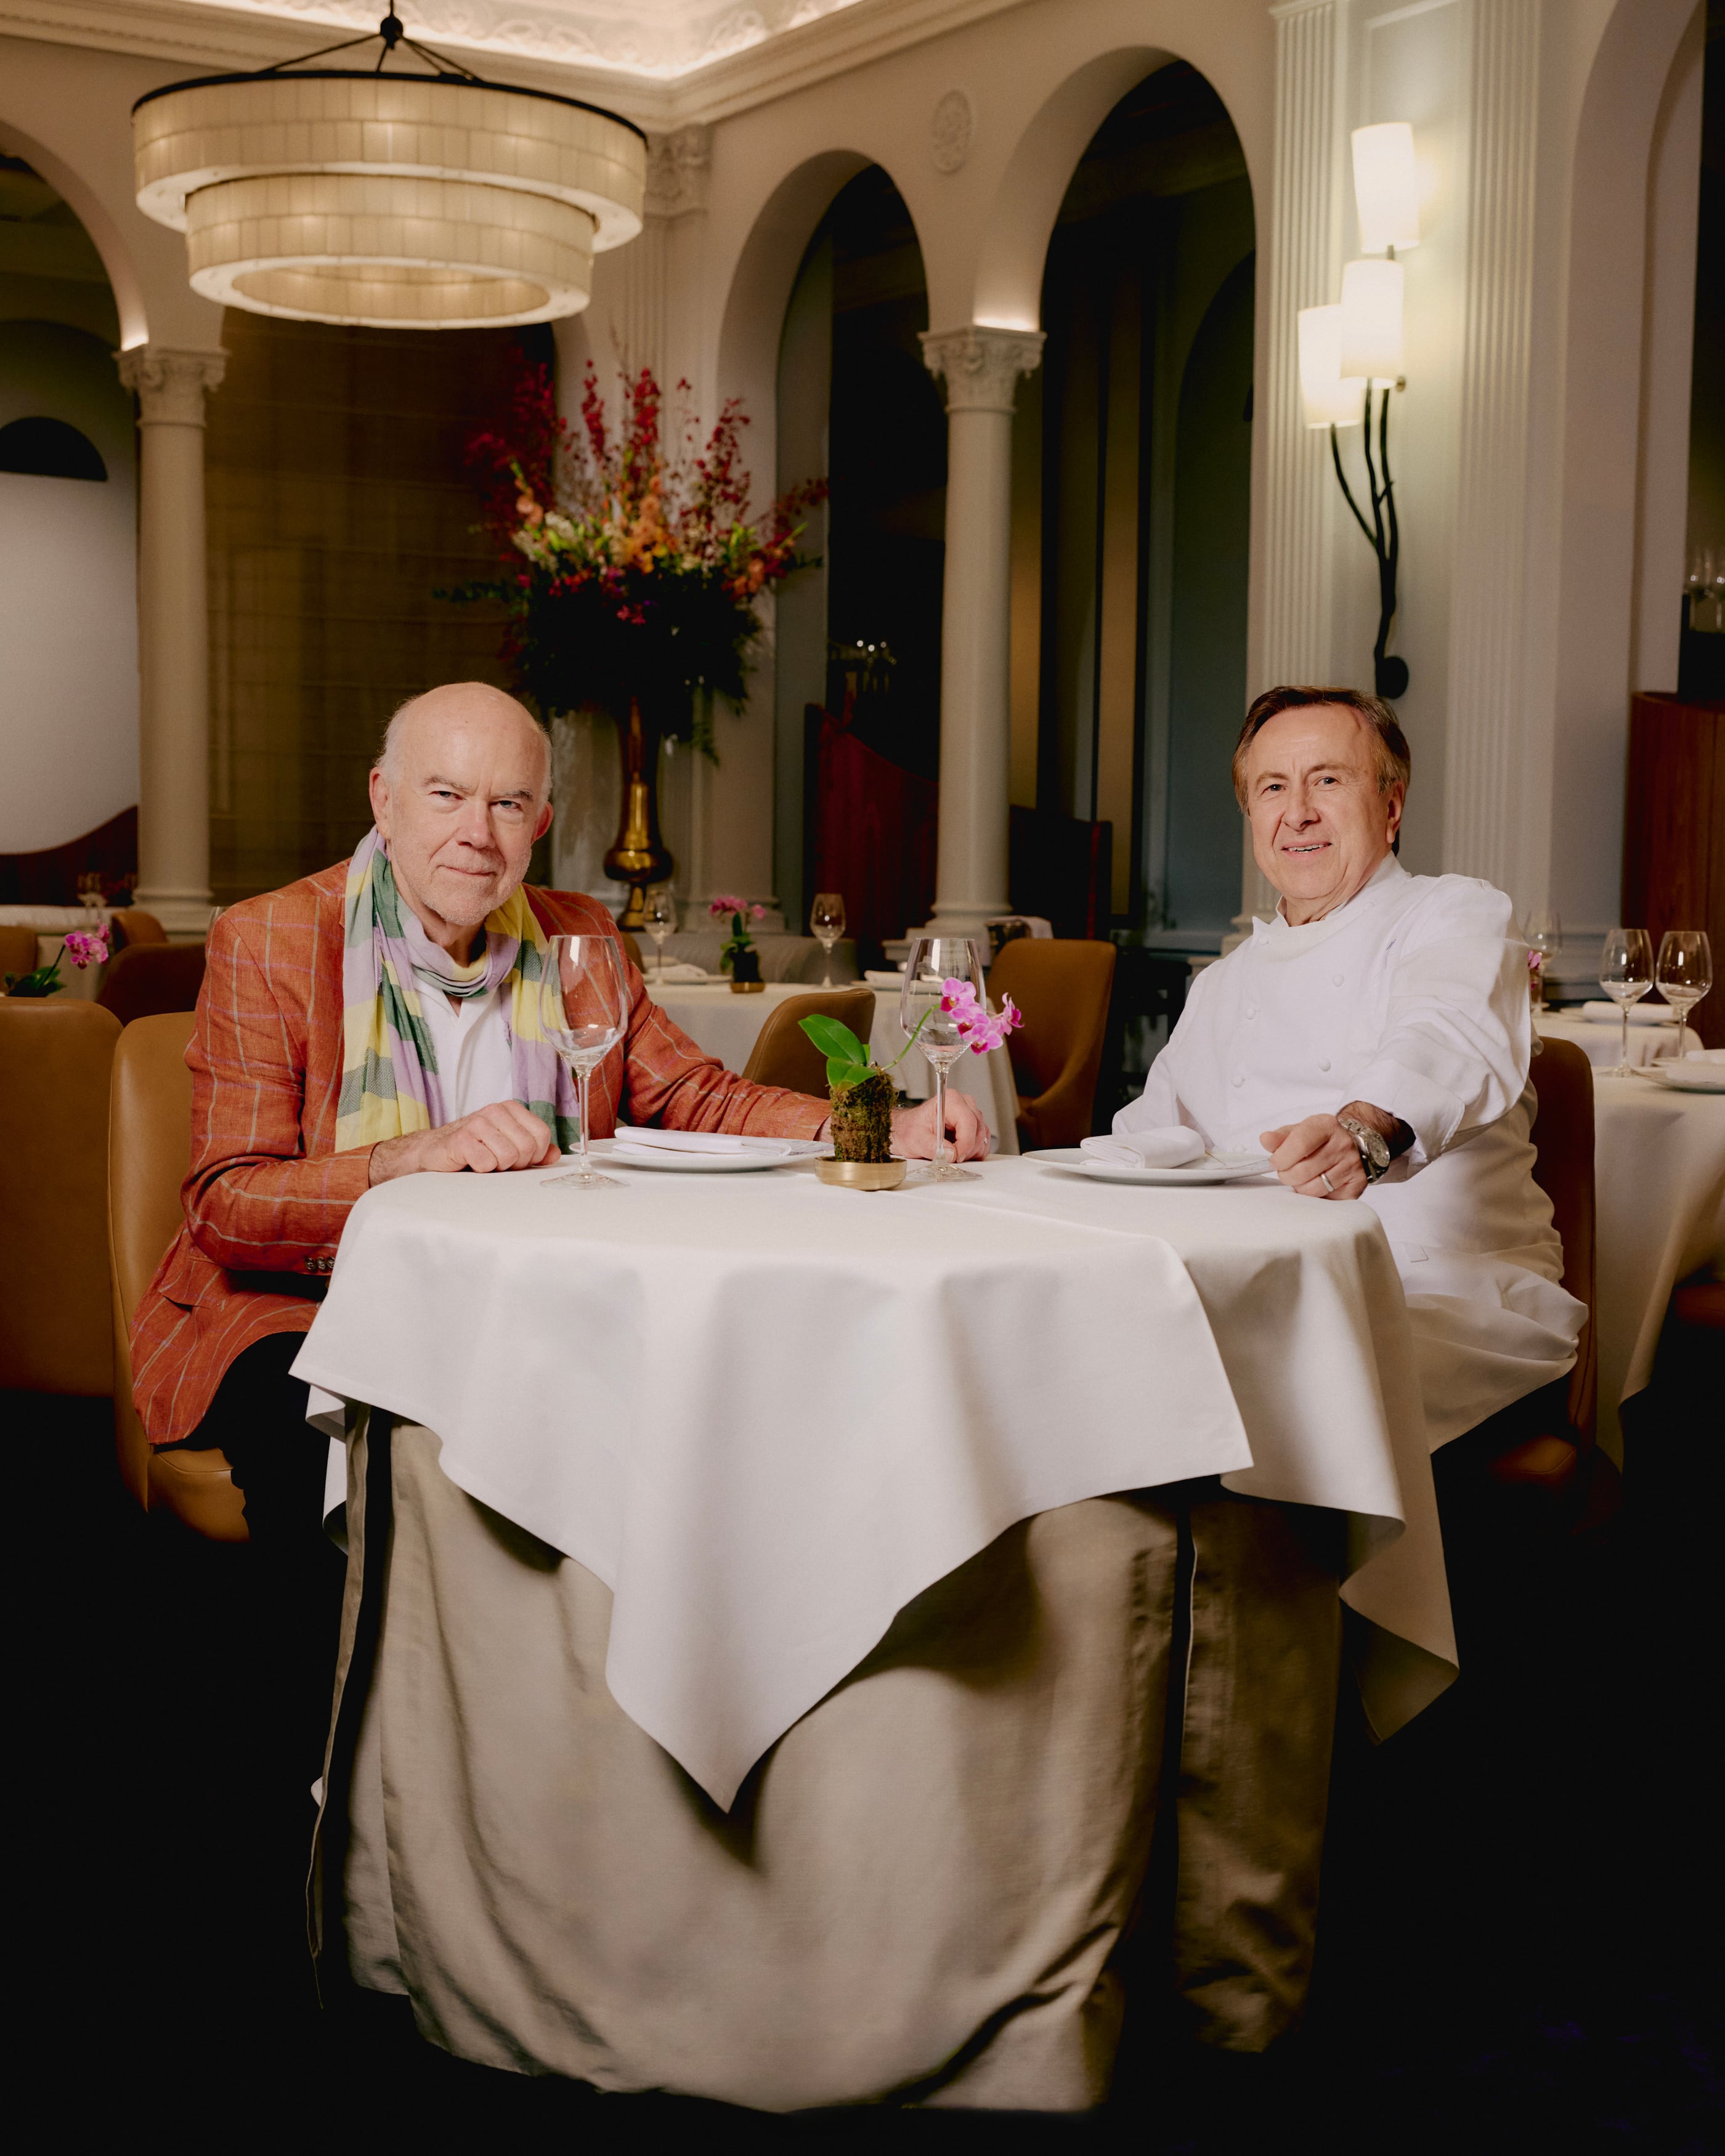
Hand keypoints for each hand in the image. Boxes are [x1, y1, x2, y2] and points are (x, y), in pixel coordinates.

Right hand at [369, 1100, 558, 1184]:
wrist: (434, 1154)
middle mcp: (495, 1111)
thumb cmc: (474, 1151)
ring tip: (483, 1161)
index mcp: (511, 1109)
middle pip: (527, 1147)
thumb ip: (534, 1151)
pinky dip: (481, 1170)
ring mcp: (478, 1122)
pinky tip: (469, 1163)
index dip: (532, 1155)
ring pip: (508, 1156)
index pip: (541, 1135)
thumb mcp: (508, 1148)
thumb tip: (555, 1154)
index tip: (516, 1159)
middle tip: (497, 1162)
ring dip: (497, 1167)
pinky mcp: (461, 1139)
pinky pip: (487, 1163)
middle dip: (515, 1164)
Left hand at [889, 1090, 990, 1161]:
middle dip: (966, 1149)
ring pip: (982, 1137)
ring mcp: (971, 1115)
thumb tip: (951, 1154)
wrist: (906, 1130)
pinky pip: (982, 1142)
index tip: (956, 1156)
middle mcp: (964, 1104)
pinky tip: (958, 1153)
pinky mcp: (974, 1126)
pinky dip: (973, 1152)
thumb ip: (933, 1147)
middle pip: (978, 1130)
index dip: (965, 1143)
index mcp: (951, 1100)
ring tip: (951, 1154)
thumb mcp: (916, 1139)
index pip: (968, 1122)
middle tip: (950, 1158)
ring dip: (970, 1152)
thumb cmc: (910, 1129)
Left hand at [1259, 1114, 1364, 1199]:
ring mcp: (1352, 1165)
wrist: (1352, 1143)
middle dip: (1286, 1175)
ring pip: (1312, 1189)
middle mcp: (1343, 1144)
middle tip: (1287, 1172)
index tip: (1275, 1162)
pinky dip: (1316, 1195)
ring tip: (1302, 1178)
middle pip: (1302, 1171)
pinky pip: (1326, 1199)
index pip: (1299, 1144)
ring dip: (1299, 1187)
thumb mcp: (1299, 1131)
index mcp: (1326, 1125)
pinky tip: (1318, 1183)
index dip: (1281, 1158)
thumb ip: (1280, 1137)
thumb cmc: (1321, 1139)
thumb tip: (1265, 1139)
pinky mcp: (1357, 1184)